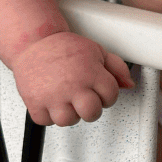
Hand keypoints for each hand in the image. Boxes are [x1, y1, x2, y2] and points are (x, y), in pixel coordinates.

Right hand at [9, 31, 133, 127]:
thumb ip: (116, 67)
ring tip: (63, 96)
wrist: (33, 40)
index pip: (111, 96)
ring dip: (66, 111)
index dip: (105, 92)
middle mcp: (72, 85)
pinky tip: (49, 98)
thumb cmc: (63, 47)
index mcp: (90, 72)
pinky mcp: (35, 101)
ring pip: (68, 121)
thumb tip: (128, 84)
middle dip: (89, 107)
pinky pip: (45, 121)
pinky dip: (46, 113)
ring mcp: (53, 95)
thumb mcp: (95, 51)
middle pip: (92, 114)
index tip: (95, 86)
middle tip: (81, 96)